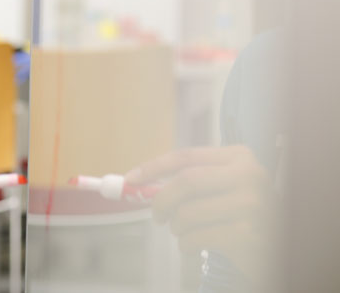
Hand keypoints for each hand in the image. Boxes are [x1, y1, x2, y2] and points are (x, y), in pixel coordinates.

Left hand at [126, 145, 276, 280]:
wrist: (277, 251)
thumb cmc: (240, 214)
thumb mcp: (223, 187)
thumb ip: (190, 180)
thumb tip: (137, 182)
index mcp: (240, 158)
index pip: (186, 156)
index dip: (153, 167)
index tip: (130, 179)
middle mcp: (250, 176)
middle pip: (186, 182)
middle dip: (161, 201)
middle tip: (156, 216)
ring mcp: (252, 206)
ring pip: (188, 213)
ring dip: (177, 228)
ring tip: (185, 232)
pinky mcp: (248, 235)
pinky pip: (197, 238)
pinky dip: (186, 245)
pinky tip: (197, 246)